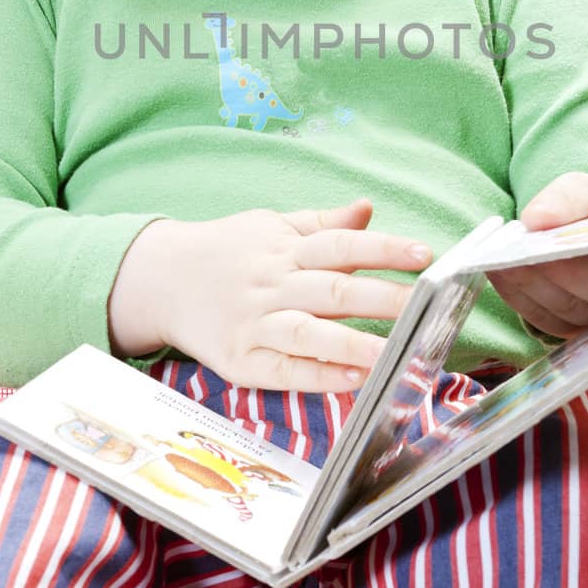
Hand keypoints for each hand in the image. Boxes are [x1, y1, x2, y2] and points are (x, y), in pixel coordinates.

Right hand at [123, 196, 431, 391]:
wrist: (159, 279)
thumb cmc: (228, 251)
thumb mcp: (272, 226)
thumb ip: (322, 222)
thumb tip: (367, 207)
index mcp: (285, 249)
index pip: (342, 244)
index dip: (384, 248)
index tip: (425, 255)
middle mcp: (272, 284)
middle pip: (333, 290)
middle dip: (383, 298)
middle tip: (428, 307)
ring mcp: (255, 324)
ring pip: (308, 333)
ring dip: (353, 344)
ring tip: (394, 353)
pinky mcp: (240, 361)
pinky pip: (283, 370)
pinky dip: (317, 375)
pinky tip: (351, 380)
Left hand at [486, 172, 587, 339]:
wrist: (585, 237)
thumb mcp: (584, 190)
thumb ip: (565, 199)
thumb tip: (538, 220)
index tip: (565, 234)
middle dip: (562, 270)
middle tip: (525, 253)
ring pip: (574, 310)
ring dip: (535, 286)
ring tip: (503, 261)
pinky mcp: (577, 331)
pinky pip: (549, 321)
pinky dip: (521, 298)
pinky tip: (500, 274)